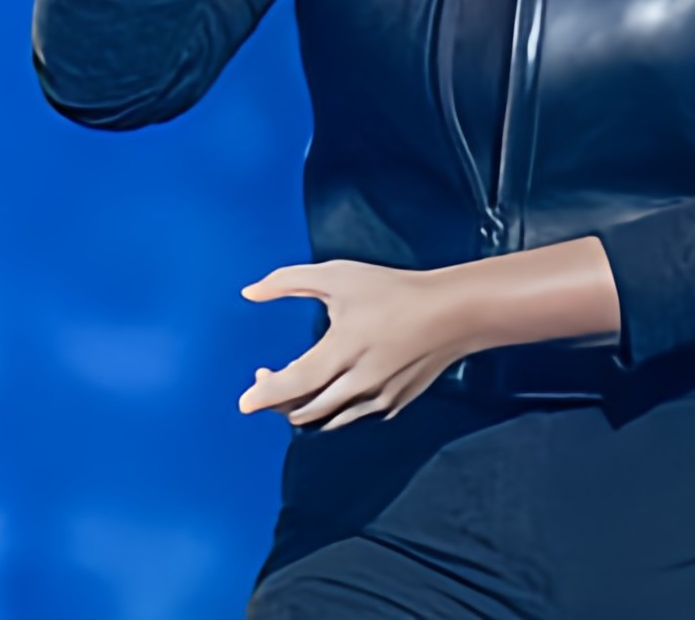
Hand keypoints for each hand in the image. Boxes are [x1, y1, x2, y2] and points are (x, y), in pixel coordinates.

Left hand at [237, 259, 474, 431]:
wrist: (449, 313)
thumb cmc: (390, 291)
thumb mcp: (334, 276)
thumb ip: (286, 282)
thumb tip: (249, 292)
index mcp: (341, 353)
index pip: (292, 384)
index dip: (264, 396)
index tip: (244, 403)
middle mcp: (359, 384)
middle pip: (305, 409)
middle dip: (278, 400)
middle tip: (266, 377)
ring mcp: (378, 399)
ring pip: (328, 419)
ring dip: (303, 408)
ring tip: (291, 383)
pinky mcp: (393, 404)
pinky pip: (351, 416)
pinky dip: (330, 410)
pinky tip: (326, 389)